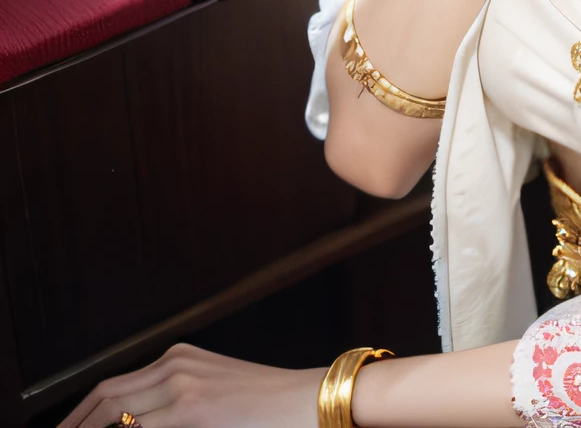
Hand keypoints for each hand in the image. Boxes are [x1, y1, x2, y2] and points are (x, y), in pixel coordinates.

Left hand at [57, 345, 320, 427]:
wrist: (308, 399)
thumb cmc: (268, 401)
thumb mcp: (214, 390)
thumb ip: (174, 401)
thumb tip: (138, 423)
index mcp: (180, 357)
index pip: (113, 385)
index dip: (82, 413)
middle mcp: (176, 364)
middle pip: (106, 395)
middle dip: (75, 424)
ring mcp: (182, 386)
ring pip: (115, 414)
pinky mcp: (192, 409)